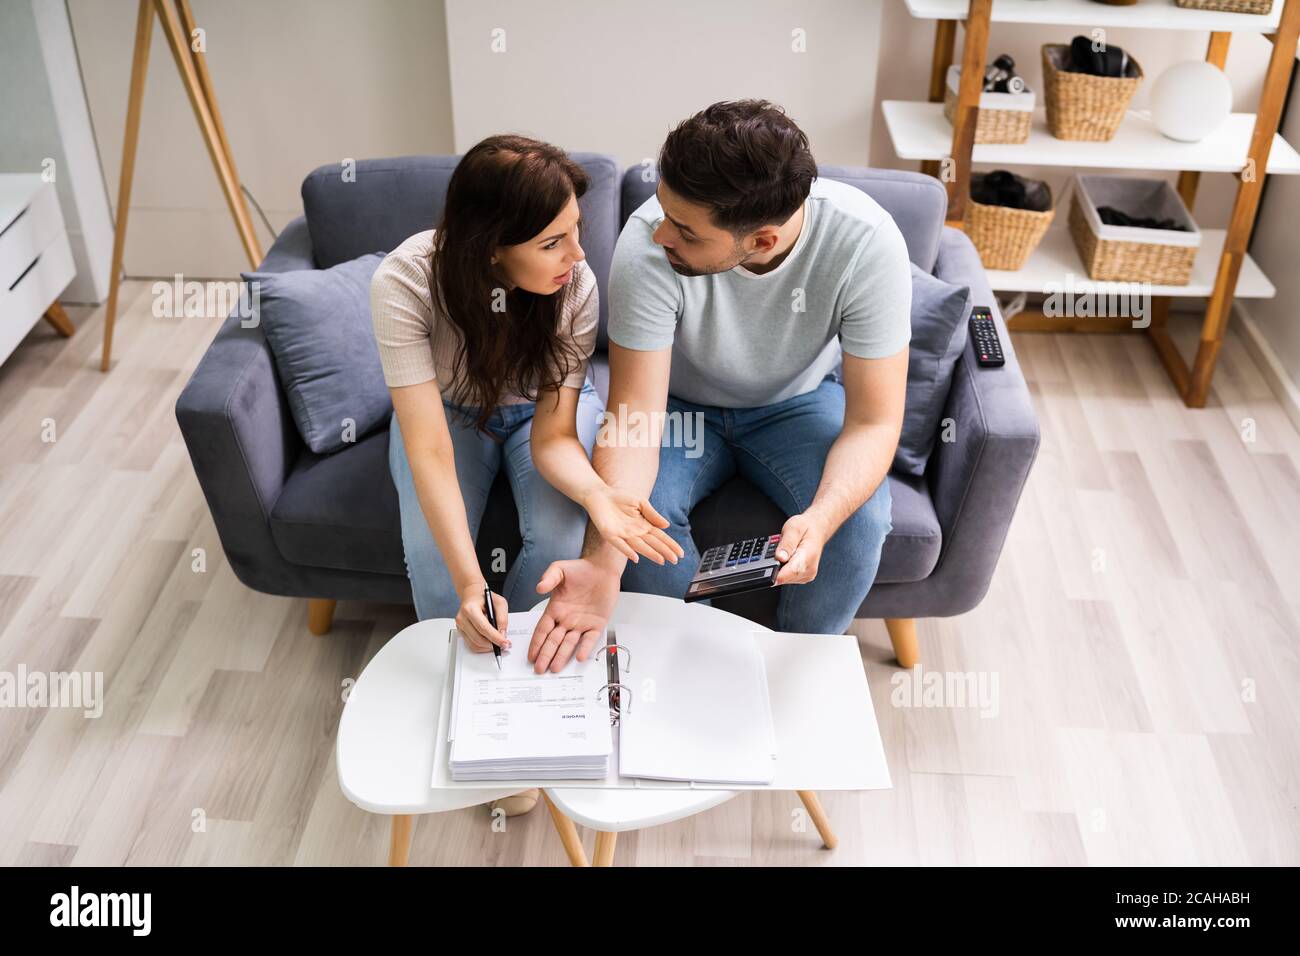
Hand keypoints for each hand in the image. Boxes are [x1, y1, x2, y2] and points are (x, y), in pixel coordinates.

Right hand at [455, 582, 508, 652]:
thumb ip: (502, 618)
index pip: (483, 627)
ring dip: (488, 647)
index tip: (505, 643)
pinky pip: (472, 645)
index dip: (495, 637)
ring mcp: (460, 627)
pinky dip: (483, 647)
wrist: (473, 596)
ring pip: (475, 645)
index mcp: (470, 608)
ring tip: (498, 644)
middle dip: (493, 644)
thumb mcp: (499, 602)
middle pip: (478, 639)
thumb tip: (502, 634)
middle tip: (504, 644)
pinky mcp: (461, 633)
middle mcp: (462, 618)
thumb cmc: (484, 598)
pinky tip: (490, 643)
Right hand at [528, 557, 620, 673]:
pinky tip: (579, 657)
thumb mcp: (559, 569)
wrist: (602, 568)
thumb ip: (548, 578)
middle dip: (545, 655)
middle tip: (539, 669)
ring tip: (554, 668)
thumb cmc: (580, 569)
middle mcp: (567, 619)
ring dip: (561, 656)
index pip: (543, 630)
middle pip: (553, 641)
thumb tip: (539, 587)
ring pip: (569, 644)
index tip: (531, 655)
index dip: (536, 643)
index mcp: (555, 609)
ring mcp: (581, 623)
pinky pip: (589, 639)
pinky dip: (584, 648)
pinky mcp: (596, 624)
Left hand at [582, 485, 682, 565]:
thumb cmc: (620, 498)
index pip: (660, 536)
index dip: (670, 544)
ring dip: (650, 553)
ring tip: (661, 560)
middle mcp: (635, 532)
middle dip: (664, 551)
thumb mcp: (641, 503)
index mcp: (643, 525)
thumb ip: (653, 514)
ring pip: (639, 546)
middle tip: (675, 560)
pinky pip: (620, 544)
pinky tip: (635, 558)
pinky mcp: (610, 534)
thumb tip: (667, 526)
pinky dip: (627, 550)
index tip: (680, 553)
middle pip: (652, 543)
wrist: (601, 495)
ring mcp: (623, 534)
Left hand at [773, 513, 826, 585]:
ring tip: (783, 553)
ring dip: (779, 568)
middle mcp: (809, 569)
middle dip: (775, 567)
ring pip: (784, 578)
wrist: (817, 529)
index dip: (775, 574)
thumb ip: (786, 543)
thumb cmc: (806, 527)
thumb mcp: (793, 528)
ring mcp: (806, 575)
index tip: (767, 569)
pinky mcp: (803, 577)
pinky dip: (783, 569)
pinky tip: (785, 559)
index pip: (791, 572)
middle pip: (784, 577)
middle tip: (777, 552)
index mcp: (808, 556)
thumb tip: (779, 557)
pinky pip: (787, 577)